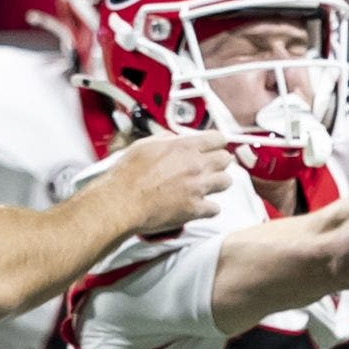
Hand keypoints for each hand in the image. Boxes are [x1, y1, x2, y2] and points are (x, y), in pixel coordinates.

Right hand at [101, 130, 233, 235]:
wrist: (121, 202)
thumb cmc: (128, 175)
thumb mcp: (145, 145)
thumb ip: (166, 140)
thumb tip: (175, 139)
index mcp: (185, 147)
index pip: (218, 139)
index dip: (216, 143)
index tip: (213, 148)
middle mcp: (196, 165)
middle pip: (226, 159)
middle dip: (219, 162)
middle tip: (209, 167)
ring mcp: (198, 188)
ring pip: (226, 182)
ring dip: (217, 183)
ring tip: (206, 186)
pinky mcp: (195, 209)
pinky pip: (215, 208)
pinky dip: (208, 208)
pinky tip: (198, 206)